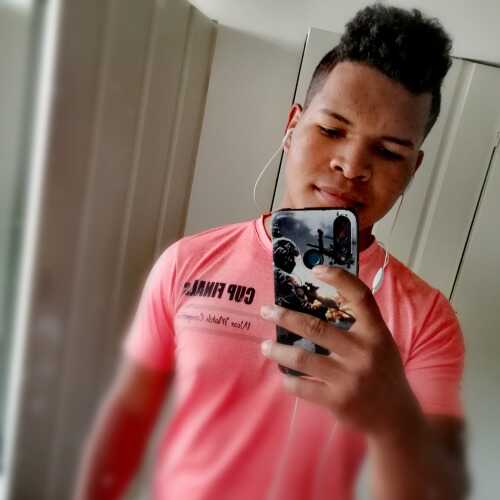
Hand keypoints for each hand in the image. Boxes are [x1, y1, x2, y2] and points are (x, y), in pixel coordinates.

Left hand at [260, 265, 420, 436]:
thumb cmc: (382, 371)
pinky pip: (302, 387)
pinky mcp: (338, 400)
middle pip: (316, 328)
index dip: (339, 279)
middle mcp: (364, 352)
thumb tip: (315, 303)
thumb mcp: (380, 343)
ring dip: (278, 350)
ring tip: (266, 346)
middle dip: (285, 317)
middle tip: (266, 311)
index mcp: (376, 333)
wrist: (396, 417)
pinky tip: (284, 376)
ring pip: (301, 359)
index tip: (317, 270)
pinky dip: (288, 380)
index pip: (360, 297)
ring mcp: (350, 378)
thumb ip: (358, 325)